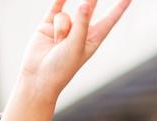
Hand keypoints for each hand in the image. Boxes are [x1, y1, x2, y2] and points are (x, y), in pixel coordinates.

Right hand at [0, 0, 131, 120]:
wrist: (38, 78)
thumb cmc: (61, 69)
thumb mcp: (76, 47)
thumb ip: (82, 24)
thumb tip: (86, 3)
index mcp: (92, 41)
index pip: (109, 21)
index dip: (119, 8)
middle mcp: (80, 33)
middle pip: (89, 9)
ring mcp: (64, 29)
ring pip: (66, 16)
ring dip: (61, 28)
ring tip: (57, 44)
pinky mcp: (48, 25)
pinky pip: (55, 7)